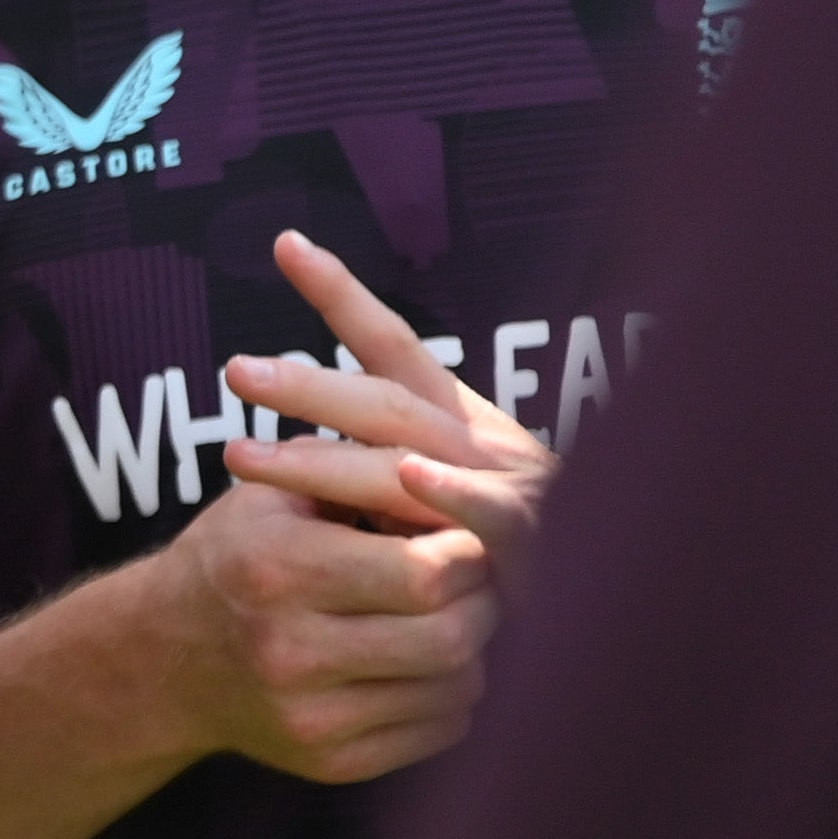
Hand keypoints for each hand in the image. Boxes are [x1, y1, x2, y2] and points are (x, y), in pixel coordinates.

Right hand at [146, 469, 498, 784]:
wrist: (160, 656)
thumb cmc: (234, 556)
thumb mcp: (271, 495)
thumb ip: (359, 474)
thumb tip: (465, 483)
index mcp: (277, 569)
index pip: (425, 574)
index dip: (469, 554)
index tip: (466, 538)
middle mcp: (288, 650)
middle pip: (450, 637)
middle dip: (484, 603)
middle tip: (479, 582)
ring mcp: (310, 716)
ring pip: (457, 688)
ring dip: (476, 650)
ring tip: (451, 619)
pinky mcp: (330, 761)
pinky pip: (441, 732)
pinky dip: (452, 696)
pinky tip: (425, 667)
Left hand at [221, 229, 557, 585]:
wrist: (602, 596)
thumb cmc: (493, 557)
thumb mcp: (423, 505)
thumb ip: (372, 475)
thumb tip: (286, 448)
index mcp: (451, 420)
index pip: (392, 346)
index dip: (342, 294)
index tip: (286, 242)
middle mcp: (478, 438)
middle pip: (383, 400)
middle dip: (307, 385)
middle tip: (235, 371)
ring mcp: (508, 481)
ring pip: (411, 453)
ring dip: (327, 457)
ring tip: (247, 455)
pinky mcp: (537, 533)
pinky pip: (491, 509)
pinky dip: (452, 492)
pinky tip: (410, 476)